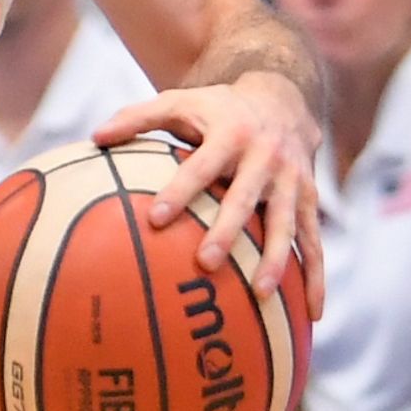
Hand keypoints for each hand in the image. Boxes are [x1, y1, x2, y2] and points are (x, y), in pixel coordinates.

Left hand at [94, 68, 328, 319]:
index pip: (201, 166)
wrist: (285, 97)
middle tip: (206, 264)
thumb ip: (138, 117)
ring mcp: (291, 181)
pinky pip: (314, 242)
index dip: (181, 190)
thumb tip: (94, 137)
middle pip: (244, 198)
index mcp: (230, 134)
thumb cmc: (219, 108)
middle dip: (228, 231)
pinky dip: (316, 277)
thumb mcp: (181, 101)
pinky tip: (313, 313)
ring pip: (285, 224)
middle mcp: (265, 157)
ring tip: (260, 294)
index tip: (156, 218)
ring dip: (276, 259)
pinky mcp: (309, 200)